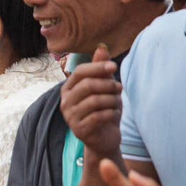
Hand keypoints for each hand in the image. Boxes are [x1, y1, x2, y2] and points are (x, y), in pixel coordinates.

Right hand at [60, 44, 120, 158]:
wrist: (103, 139)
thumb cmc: (103, 110)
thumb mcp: (104, 87)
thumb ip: (101, 69)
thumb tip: (101, 47)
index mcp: (68, 88)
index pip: (79, 71)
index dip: (97, 67)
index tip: (114, 67)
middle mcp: (65, 102)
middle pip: (88, 85)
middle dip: (108, 85)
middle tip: (120, 88)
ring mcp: (70, 116)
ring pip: (95, 101)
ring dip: (112, 100)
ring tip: (117, 103)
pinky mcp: (79, 129)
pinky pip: (99, 116)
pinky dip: (112, 113)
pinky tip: (115, 114)